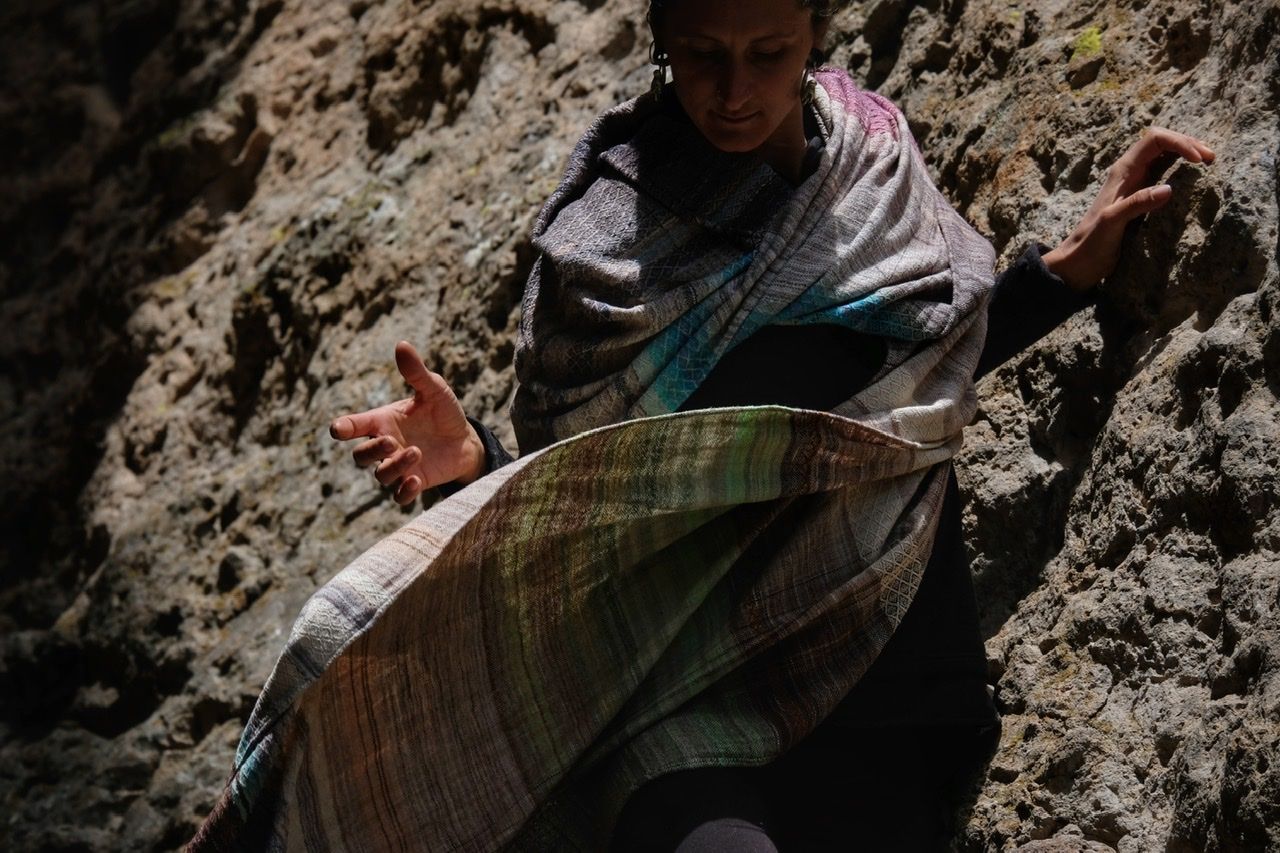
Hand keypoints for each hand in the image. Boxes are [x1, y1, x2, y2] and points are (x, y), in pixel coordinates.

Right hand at [329, 341, 484, 505]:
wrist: (465, 439)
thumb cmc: (444, 412)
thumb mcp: (434, 390)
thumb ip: (417, 372)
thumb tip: (402, 345)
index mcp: (383, 421)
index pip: (353, 426)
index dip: (342, 428)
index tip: (338, 429)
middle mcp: (386, 446)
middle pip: (360, 457)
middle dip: (371, 450)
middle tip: (392, 440)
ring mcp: (398, 467)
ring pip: (380, 476)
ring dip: (394, 466)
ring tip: (417, 451)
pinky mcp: (414, 483)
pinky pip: (399, 496)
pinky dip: (404, 491)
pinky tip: (417, 481)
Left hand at [1043, 127, 1215, 291]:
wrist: (1078, 261)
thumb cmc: (1091, 242)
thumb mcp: (1113, 222)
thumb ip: (1137, 204)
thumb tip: (1169, 188)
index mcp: (1123, 171)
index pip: (1155, 140)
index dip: (1179, 143)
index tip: (1199, 160)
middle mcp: (1129, 172)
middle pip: (1162, 142)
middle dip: (1188, 144)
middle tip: (1212, 158)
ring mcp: (1135, 183)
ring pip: (1164, 156)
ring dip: (1187, 153)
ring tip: (1209, 162)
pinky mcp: (1140, 196)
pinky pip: (1163, 173)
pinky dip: (1181, 170)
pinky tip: (1194, 178)